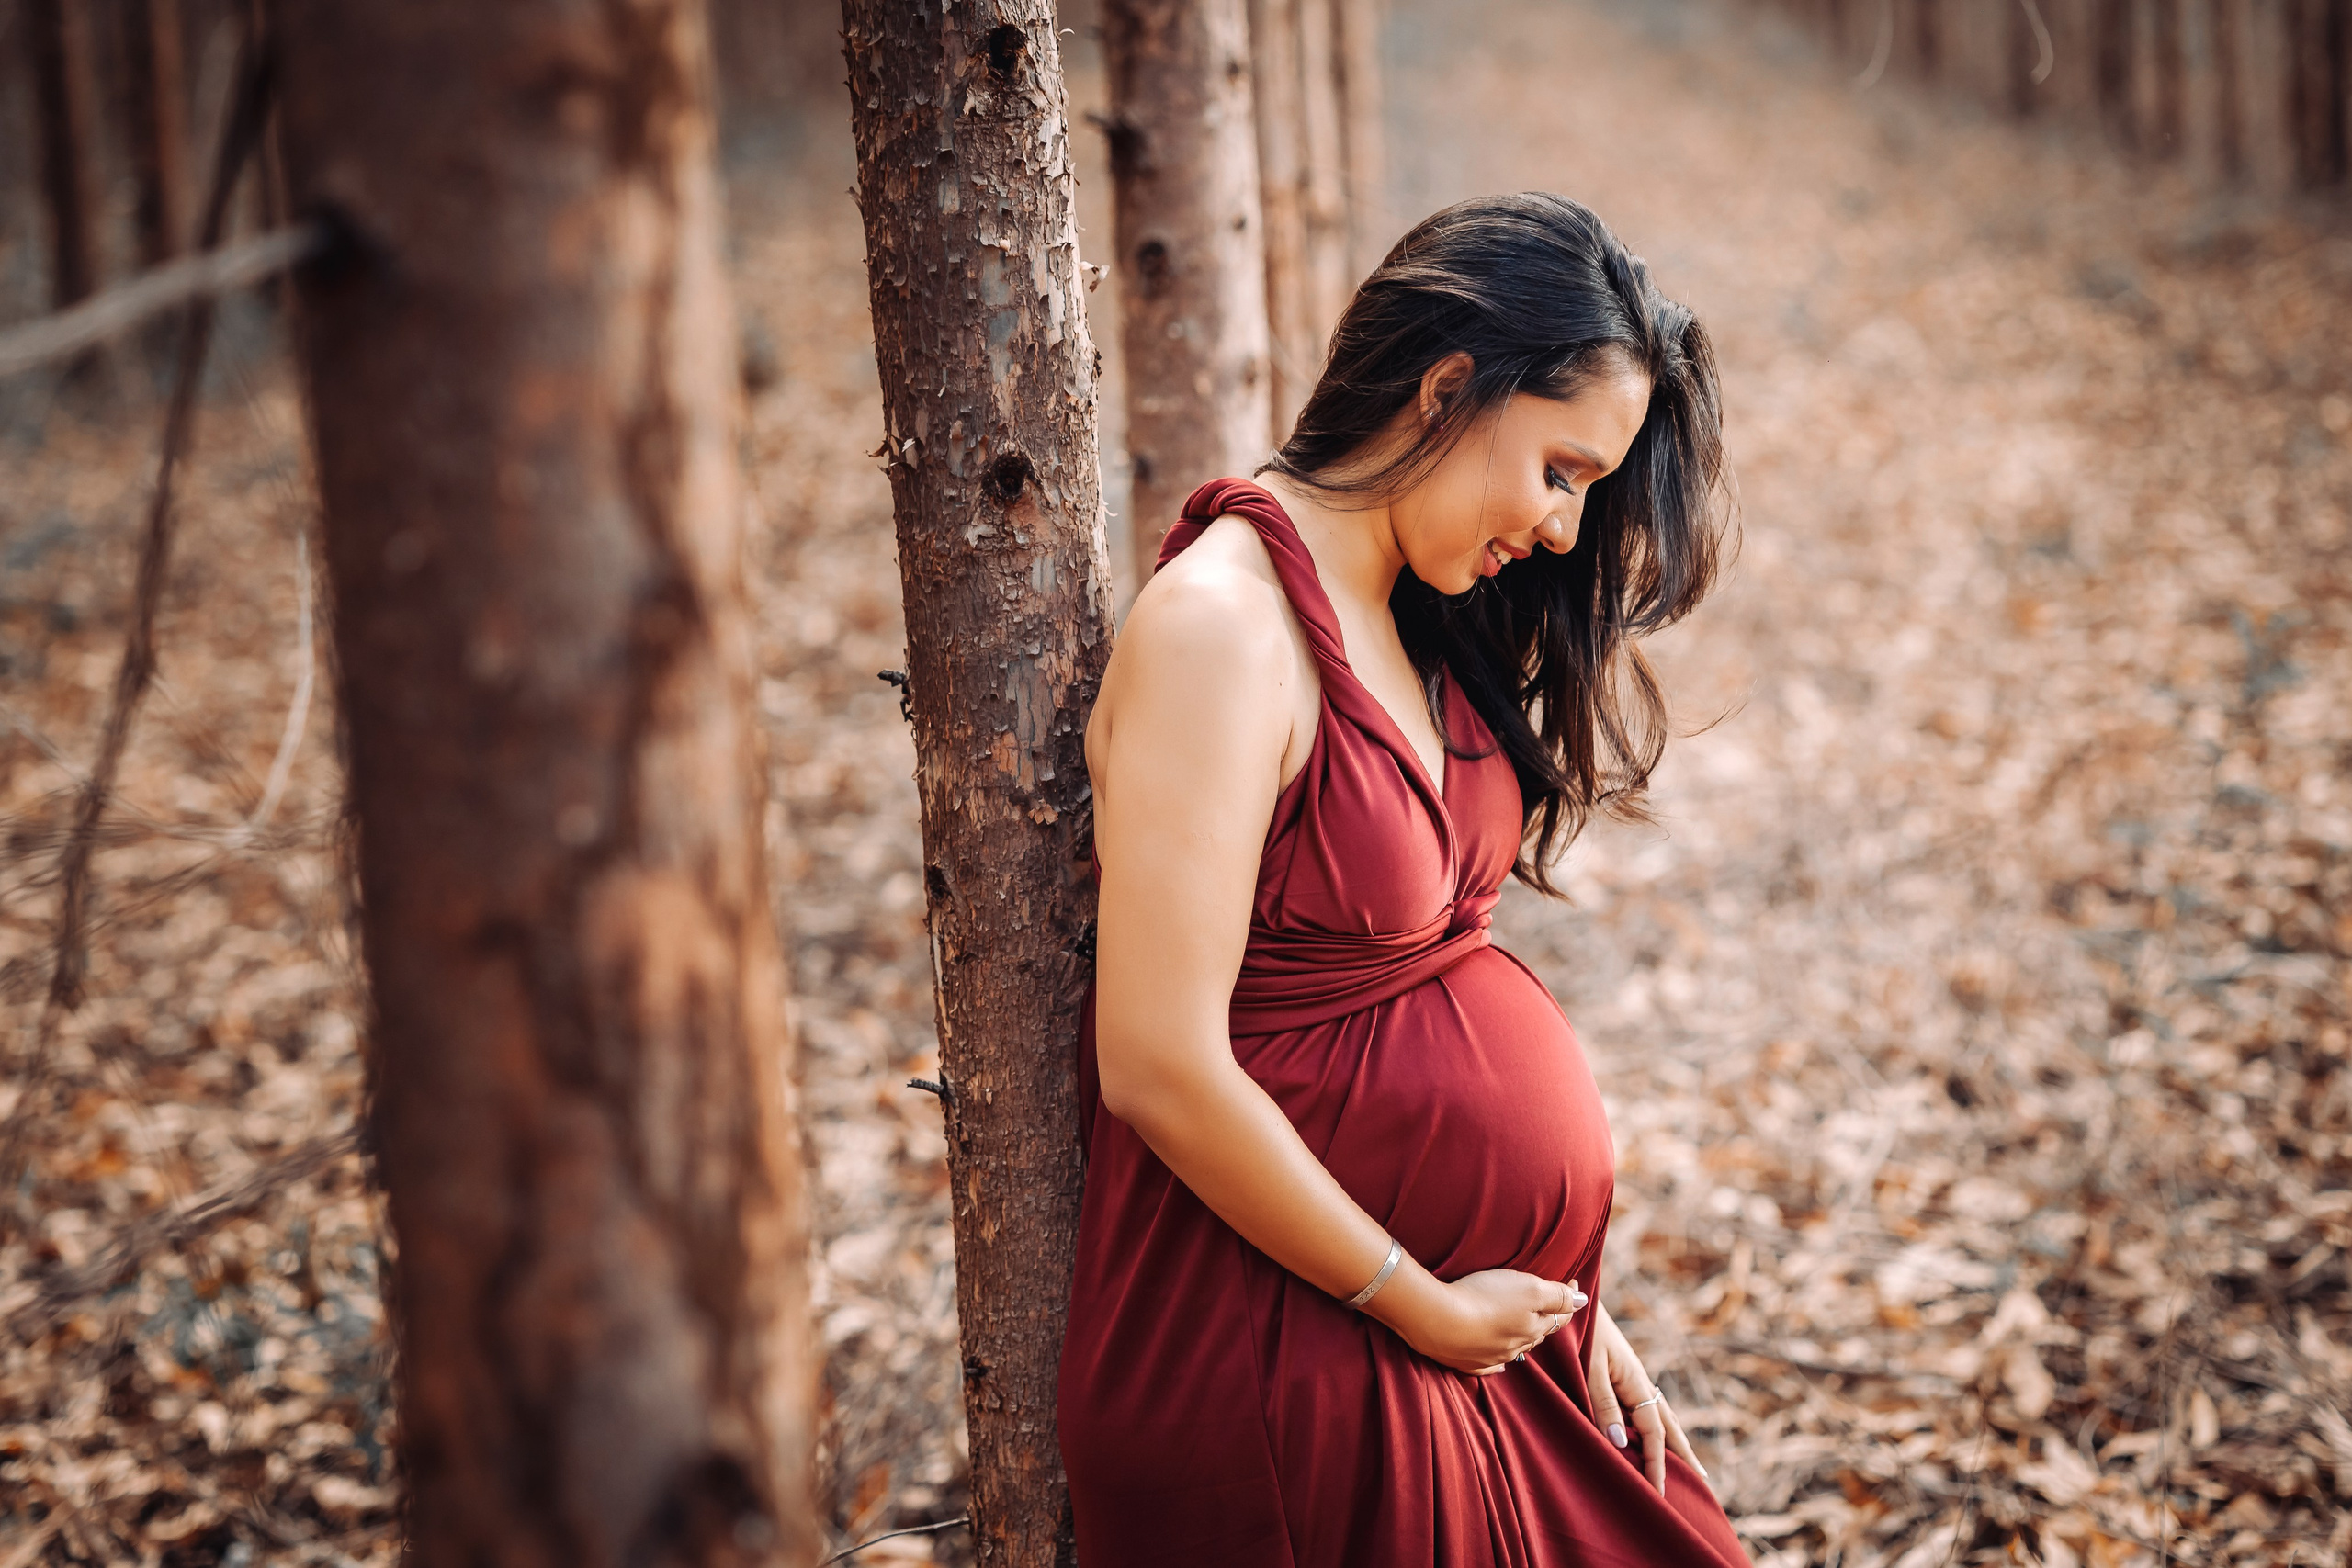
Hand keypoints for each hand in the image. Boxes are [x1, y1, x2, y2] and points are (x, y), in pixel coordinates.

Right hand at [1382, 1269, 1584, 1375]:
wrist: (1436, 1320)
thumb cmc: (1484, 1298)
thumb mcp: (1529, 1289)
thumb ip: (1558, 1296)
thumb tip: (1583, 1300)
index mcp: (1533, 1329)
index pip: (1558, 1317)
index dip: (1567, 1300)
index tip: (1571, 1282)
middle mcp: (1515, 1347)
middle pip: (1537, 1334)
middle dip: (1544, 1320)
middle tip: (1547, 1303)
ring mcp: (1489, 1357)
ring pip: (1514, 1349)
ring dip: (1519, 1338)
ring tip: (1521, 1326)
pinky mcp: (1464, 1361)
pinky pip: (1486, 1366)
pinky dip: (1495, 1361)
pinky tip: (1498, 1362)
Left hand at [1585, 1299, 1708, 1495]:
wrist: (1577, 1298)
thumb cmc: (1582, 1331)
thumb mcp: (1590, 1367)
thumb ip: (1603, 1403)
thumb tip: (1619, 1442)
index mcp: (1636, 1382)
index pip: (1653, 1433)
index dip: (1656, 1463)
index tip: (1659, 1492)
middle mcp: (1641, 1381)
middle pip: (1669, 1425)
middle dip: (1683, 1455)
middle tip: (1701, 1482)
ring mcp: (1635, 1377)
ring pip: (1662, 1415)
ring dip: (1674, 1440)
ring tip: (1687, 1461)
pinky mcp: (1625, 1373)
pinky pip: (1648, 1405)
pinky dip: (1658, 1424)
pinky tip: (1653, 1429)